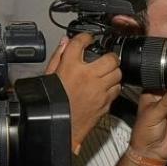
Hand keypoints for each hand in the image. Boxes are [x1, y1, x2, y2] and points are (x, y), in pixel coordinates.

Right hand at [45, 34, 121, 150]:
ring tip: (106, 73)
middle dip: (109, 56)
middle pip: (110, 58)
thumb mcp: (49, 76)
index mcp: (70, 68)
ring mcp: (99, 90)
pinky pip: (116, 90)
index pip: (80, 43)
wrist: (59, 128)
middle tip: (105, 57)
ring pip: (117, 74)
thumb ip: (58, 57)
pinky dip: (114, 87)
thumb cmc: (51, 105)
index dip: (85, 37)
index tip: (87, 38)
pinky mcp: (105, 102)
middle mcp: (87, 77)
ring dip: (113, 71)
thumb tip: (64, 43)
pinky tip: (106, 87)